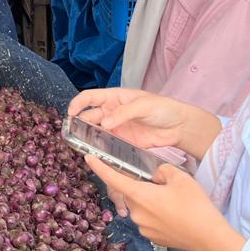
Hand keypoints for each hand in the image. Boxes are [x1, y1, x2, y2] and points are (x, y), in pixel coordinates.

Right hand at [68, 88, 189, 149]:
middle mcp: (111, 112)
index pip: (90, 97)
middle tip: (74, 135)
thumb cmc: (162, 108)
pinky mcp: (123, 142)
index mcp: (114, 97)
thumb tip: (105, 122)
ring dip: (88, 137)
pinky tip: (97, 153)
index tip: (70, 114)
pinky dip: (100, 148)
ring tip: (82, 145)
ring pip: (96, 132)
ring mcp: (116, 128)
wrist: (179, 126)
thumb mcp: (143, 105)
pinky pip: (107, 145)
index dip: (77, 104)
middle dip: (80, 124)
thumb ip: (123, 113)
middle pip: (89, 117)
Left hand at [86, 156, 245, 250]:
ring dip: (152, 200)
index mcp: (140, 196)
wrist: (210, 238)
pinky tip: (175, 214)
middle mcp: (136, 213)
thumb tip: (155, 177)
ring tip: (176, 201)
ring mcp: (143, 228)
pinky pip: (149, 219)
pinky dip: (158, 214)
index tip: (88, 158)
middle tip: (166, 185)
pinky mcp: (152, 237)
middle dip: (144, 186)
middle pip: (133, 193)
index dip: (99, 167)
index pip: (113, 179)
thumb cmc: (195, 206)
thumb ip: (161, 171)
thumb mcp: (180, 177)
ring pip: (142, 206)